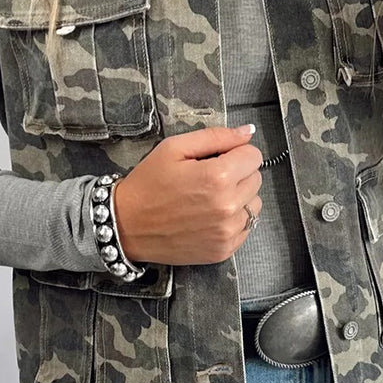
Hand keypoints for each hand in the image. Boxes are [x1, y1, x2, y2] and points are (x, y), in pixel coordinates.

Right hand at [113, 125, 263, 265]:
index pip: (253, 156)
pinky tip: (210, 217)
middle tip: (209, 179)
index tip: (218, 159)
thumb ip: (216, 137)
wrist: (126, 225)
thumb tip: (248, 132)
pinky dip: (233, 221)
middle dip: (238, 174)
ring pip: (254, 204)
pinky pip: (246, 228)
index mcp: (217, 177)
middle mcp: (227, 206)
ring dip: (239, 198)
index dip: (236, 153)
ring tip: (210, 199)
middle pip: (256, 179)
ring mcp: (227, 232)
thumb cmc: (148, 184)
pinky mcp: (224, 250)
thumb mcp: (174, 148)